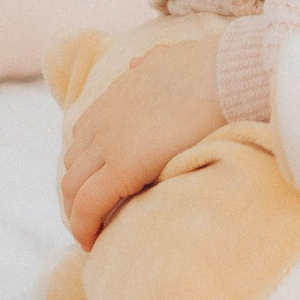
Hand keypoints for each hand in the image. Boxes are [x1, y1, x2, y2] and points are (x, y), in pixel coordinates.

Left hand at [60, 32, 225, 250]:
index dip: (89, 164)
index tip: (101, 184)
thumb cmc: (213, 69)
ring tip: (94, 234)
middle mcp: (104, 118)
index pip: (85, 135)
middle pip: (73, 164)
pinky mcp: (122, 167)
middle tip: (94, 218)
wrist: (227, 75)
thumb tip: (139, 64)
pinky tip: (91, 243)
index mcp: (116, 95)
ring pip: (72, 186)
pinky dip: (82, 226)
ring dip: (78, 211)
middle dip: (78, 192)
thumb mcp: (172, 57)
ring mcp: (109, 143)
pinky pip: (88, 204)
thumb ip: (152, 64)